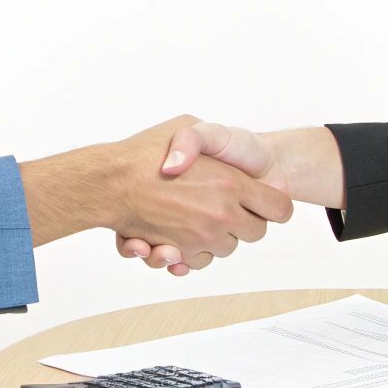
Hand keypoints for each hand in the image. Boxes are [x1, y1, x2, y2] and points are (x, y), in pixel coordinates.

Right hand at [17, 116, 292, 264]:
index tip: (262, 199)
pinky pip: (197, 262)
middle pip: (254, 234)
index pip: (278, 209)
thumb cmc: (146, 150)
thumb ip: (212, 141)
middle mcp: (221, 216)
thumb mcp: (188, 125)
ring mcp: (201, 238)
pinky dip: (188, 255)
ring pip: (225, 250)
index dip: (272, 205)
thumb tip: (224, 167)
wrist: (109, 180)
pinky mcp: (180, 253)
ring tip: (195, 217)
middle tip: (225, 206)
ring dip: (214, 239)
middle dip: (243, 223)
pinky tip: (176, 239)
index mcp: (232, 184)